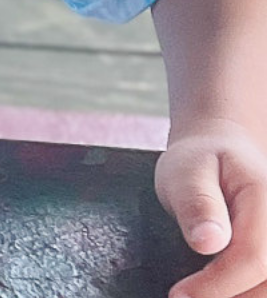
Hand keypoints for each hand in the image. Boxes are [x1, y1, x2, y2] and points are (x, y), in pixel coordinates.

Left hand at [159, 118, 266, 296]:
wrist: (225, 154)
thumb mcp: (186, 171)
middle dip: (226, 296)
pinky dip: (244, 292)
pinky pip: (266, 285)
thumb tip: (207, 242)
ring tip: (198, 292)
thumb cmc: (203, 162)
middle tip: (184, 297)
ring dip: (236, 296)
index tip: (180, 296)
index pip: (252, 256)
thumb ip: (197, 203)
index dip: (216, 284)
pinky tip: (217, 289)